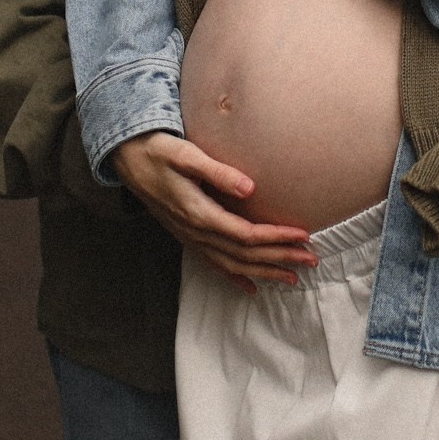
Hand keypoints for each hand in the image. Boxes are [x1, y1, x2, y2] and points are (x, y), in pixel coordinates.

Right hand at [111, 131, 315, 291]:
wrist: (127, 158)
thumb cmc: (157, 151)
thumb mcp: (185, 155)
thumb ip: (217, 172)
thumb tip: (250, 188)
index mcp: (198, 213)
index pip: (245, 234)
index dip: (275, 238)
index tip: (303, 236)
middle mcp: (195, 232)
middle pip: (244, 254)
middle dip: (279, 259)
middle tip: (311, 260)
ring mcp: (190, 237)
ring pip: (232, 264)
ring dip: (264, 272)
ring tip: (293, 278)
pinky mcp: (188, 236)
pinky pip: (214, 264)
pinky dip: (235, 277)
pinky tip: (251, 288)